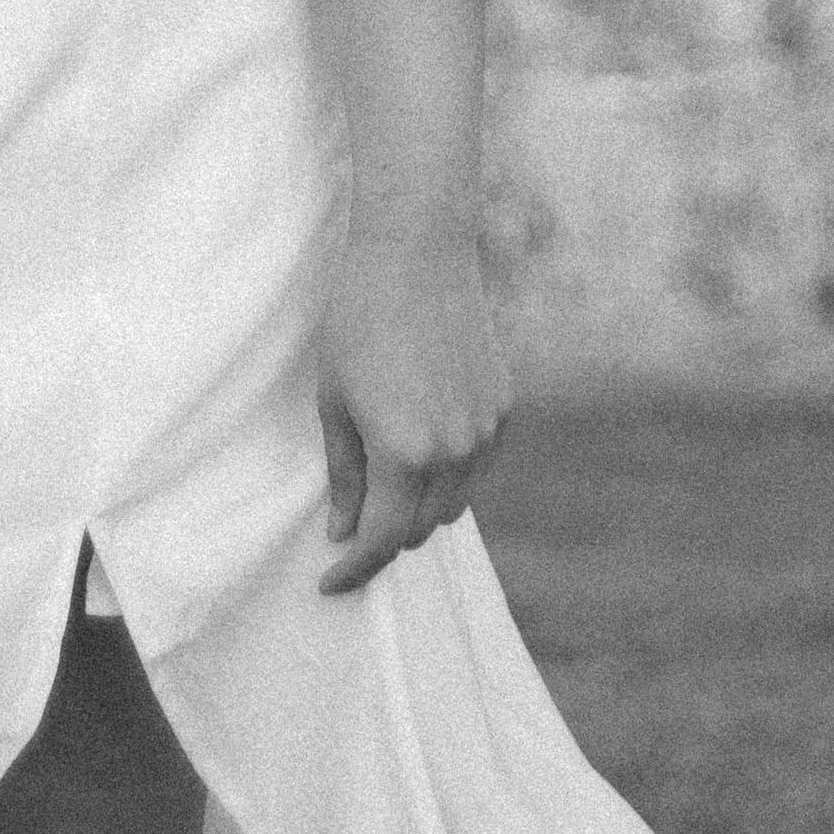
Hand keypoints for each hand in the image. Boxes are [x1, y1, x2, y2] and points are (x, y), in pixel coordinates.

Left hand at [313, 216, 504, 598]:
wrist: (416, 252)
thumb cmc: (358, 321)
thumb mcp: (334, 400)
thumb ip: (343, 474)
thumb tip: (342, 531)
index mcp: (405, 454)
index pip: (383, 540)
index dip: (354, 568)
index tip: (330, 581)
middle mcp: (455, 452)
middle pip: (423, 529)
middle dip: (385, 536)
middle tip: (352, 525)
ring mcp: (486, 431)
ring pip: (456, 503)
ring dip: (421, 508)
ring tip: (386, 484)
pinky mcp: (503, 407)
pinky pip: (477, 464)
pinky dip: (449, 473)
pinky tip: (422, 446)